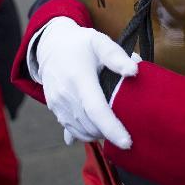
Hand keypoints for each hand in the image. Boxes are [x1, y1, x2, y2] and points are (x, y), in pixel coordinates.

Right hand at [35, 17, 137, 148]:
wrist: (50, 46)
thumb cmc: (80, 44)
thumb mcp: (99, 42)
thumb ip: (117, 56)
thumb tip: (134, 71)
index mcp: (79, 78)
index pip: (96, 110)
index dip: (112, 128)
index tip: (127, 142)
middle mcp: (65, 94)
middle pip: (90, 125)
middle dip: (109, 133)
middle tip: (128, 131)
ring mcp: (57, 103)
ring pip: (80, 131)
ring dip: (98, 134)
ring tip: (113, 128)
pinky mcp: (54, 108)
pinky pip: (71, 129)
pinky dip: (85, 133)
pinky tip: (97, 131)